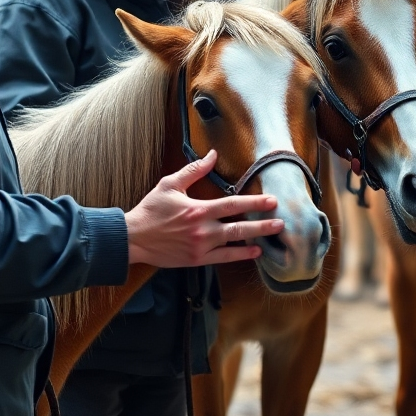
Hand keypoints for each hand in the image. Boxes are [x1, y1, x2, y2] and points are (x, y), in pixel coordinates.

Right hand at [124, 151, 283, 266]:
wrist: (133, 238)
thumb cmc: (150, 210)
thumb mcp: (170, 185)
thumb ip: (194, 170)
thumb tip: (213, 155)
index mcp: (198, 209)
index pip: (233, 204)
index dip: (255, 201)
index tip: (272, 200)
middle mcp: (203, 230)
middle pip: (240, 226)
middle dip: (263, 223)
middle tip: (281, 221)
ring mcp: (201, 247)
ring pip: (234, 243)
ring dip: (256, 239)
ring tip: (273, 236)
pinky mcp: (196, 260)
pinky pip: (223, 258)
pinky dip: (240, 254)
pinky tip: (254, 251)